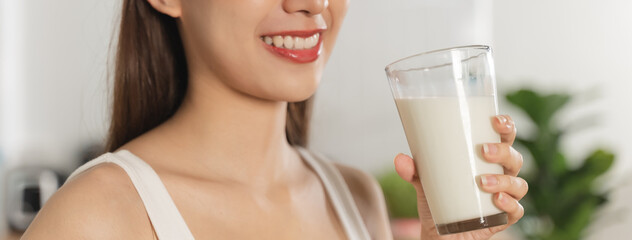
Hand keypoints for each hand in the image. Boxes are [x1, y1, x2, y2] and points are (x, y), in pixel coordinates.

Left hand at [394, 115, 527, 239]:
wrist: (440, 232)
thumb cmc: (439, 198)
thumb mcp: (423, 181)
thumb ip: (412, 170)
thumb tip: (400, 159)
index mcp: (487, 158)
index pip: (505, 137)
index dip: (506, 126)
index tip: (495, 120)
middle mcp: (501, 174)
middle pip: (514, 157)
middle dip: (503, 151)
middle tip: (483, 151)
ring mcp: (505, 196)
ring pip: (518, 184)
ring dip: (504, 180)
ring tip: (482, 182)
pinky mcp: (503, 218)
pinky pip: (516, 211)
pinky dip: (510, 204)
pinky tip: (497, 201)